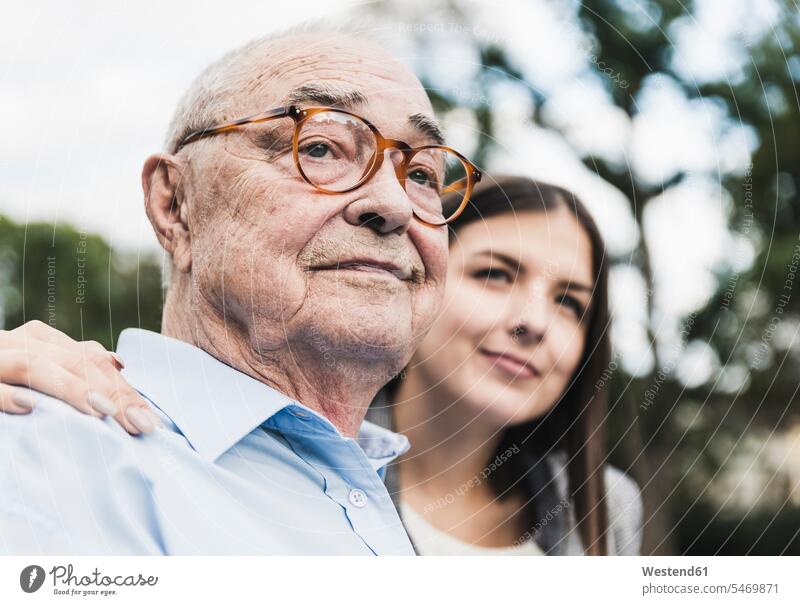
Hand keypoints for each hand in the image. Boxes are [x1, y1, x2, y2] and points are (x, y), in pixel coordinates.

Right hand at [0, 320, 160, 433]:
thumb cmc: (0, 376)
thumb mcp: (39, 367)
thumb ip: (71, 364)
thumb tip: (116, 362)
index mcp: (41, 342)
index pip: (95, 363)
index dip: (125, 391)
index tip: (152, 422)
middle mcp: (20, 343)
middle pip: (76, 363)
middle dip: (113, 394)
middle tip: (141, 425)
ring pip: (36, 366)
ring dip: (72, 389)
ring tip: (102, 412)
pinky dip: (6, 395)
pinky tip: (29, 407)